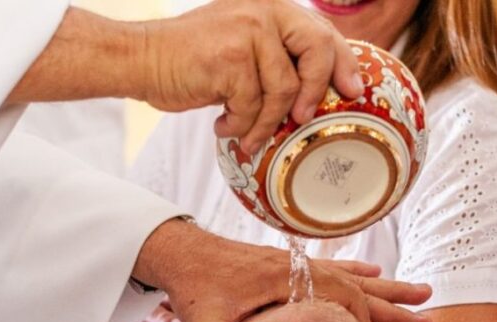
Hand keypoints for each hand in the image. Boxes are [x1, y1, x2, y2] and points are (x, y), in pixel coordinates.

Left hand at [132, 219, 432, 321]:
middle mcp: (299, 268)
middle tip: (427, 320)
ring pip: (354, 276)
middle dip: (394, 305)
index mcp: (286, 279)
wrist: (180, 249)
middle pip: (359, 286)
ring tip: (421, 294)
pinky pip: (335, 267)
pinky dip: (358, 272)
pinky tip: (375, 270)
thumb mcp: (202, 321)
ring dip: (387, 287)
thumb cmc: (193, 284)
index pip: (339, 299)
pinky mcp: (291, 265)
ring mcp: (298, 265)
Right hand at [142, 0, 363, 152]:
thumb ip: (276, 57)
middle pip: (316, 50)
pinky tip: (223, 126)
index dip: (343, 62)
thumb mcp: (242, 48)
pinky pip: (253, 105)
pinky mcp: (230, 58)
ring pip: (283, 90)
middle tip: (303, 119)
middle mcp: (262, 11)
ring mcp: (246, 31)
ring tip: (246, 133)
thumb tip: (322, 91)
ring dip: (264, 122)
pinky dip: (240, 125)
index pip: (321, 31)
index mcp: (270, 8)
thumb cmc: (194, 62)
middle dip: (316, 91)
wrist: (142, 60)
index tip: (353, 91)